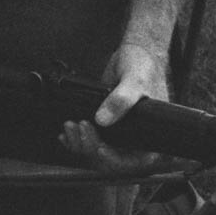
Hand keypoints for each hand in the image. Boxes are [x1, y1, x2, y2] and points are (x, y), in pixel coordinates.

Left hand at [58, 40, 166, 173]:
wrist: (133, 53)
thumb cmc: (143, 65)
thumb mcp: (134, 80)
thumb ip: (121, 99)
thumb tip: (103, 120)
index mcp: (148, 136)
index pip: (132, 161)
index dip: (114, 160)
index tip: (100, 149)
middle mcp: (134, 140)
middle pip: (110, 158)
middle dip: (91, 147)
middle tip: (80, 128)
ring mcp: (118, 133)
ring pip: (97, 150)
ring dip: (80, 143)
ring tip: (70, 126)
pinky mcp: (104, 126)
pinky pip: (90, 139)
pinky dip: (77, 138)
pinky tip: (67, 132)